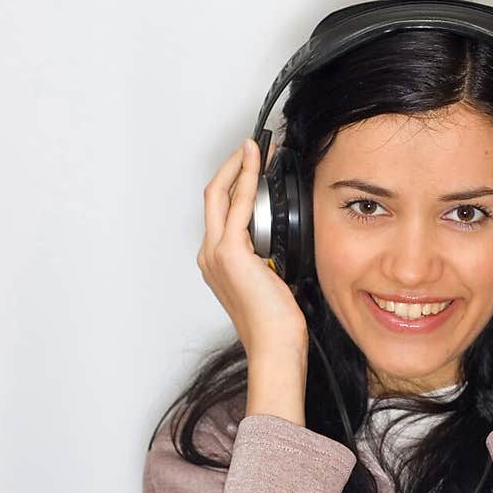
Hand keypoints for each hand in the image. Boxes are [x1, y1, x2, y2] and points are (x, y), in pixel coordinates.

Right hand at [197, 136, 308, 358]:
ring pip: (219, 194)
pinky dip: (246, 178)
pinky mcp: (230, 252)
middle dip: (232, 166)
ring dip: (239, 167)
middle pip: (212, 196)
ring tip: (258, 149)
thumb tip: (282, 237)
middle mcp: (210, 255)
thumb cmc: (277, 323)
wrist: (274, 346)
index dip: (234, 182)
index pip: (221, 211)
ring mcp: (216, 253)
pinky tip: (257, 163)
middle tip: (253, 146)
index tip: (254, 164)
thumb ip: (269, 255)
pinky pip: (237, 204)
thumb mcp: (274, 279)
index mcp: (218, 263)